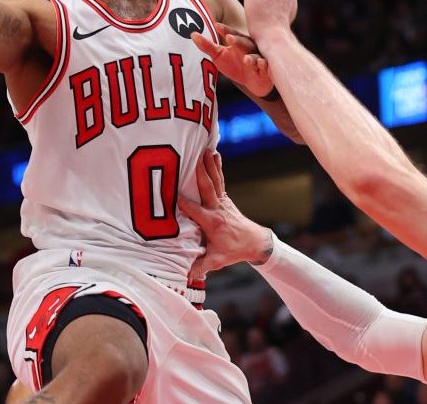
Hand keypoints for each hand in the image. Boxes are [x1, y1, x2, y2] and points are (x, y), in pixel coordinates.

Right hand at [179, 150, 274, 280]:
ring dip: (209, 164)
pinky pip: (220, 180)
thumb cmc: (233, 251)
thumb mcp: (217, 261)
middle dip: (200, 172)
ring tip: (205, 149)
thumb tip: (183, 276)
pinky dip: (216, 167)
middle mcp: (217, 208)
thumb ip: (200, 267)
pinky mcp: (225, 198)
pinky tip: (214, 154)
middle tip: (195, 156)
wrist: (255, 242)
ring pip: (215, 180)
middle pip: (207, 188)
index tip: (171, 192)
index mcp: (212, 222)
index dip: (183, 202)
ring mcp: (222, 201)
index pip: (194, 210)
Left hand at [191, 21, 271, 97]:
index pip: (231, 33)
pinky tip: (261, 64)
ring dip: (251, 57)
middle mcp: (249, 47)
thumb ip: (207, 45)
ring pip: (255, 56)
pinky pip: (265, 67)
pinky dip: (263, 65)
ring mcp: (258, 58)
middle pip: (244, 42)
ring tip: (246, 59)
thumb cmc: (235, 65)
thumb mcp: (219, 56)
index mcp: (238, 42)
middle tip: (229, 38)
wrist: (252, 82)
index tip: (216, 25)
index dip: (224, 30)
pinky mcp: (265, 70)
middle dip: (237, 40)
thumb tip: (192, 34)